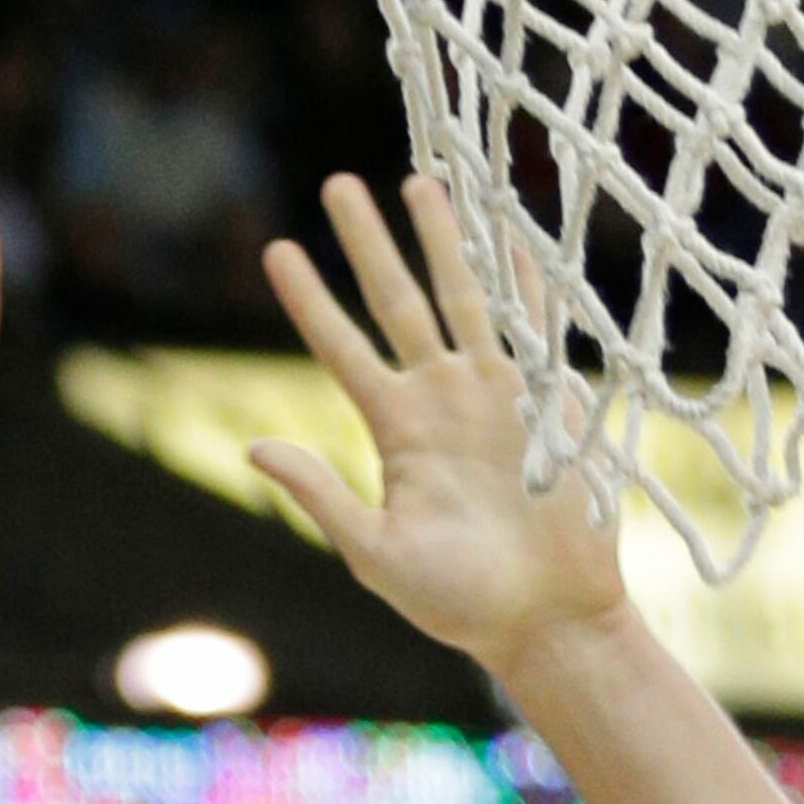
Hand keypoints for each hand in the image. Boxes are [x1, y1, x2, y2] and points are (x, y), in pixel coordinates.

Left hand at [252, 175, 626, 684]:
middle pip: (396, 302)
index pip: (342, 348)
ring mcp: (496, 396)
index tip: (277, 249)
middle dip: (368, 244)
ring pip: (460, 298)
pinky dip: (524, 283)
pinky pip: (534, 328)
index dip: (310, 300)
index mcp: (396, 431)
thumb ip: (322, 497)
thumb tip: (255, 445)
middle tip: (337, 184)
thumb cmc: (461, 604)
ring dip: (441, 241)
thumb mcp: (377, 556)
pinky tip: (511, 235)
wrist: (549, 621)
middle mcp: (441, 401)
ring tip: (417, 181)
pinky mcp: (549, 405)